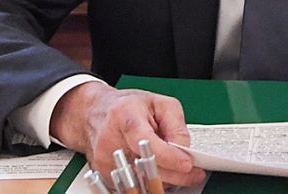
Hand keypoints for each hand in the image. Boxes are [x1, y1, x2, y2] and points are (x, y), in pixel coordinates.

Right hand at [49, 84, 203, 187]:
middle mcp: (110, 139)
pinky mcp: (104, 173)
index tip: (187, 163)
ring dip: (163, 178)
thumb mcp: (159, 103)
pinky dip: (149, 180)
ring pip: (141, 180)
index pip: (146, 141)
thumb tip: (185, 150)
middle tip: (192, 172)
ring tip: (174, 168)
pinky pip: (133, 184)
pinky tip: (157, 170)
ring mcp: (104, 159)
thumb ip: (176, 125)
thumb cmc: (127, 107)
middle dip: (174, 173)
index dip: (169, 156)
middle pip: (145, 166)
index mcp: (124, 115)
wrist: (95, 114)